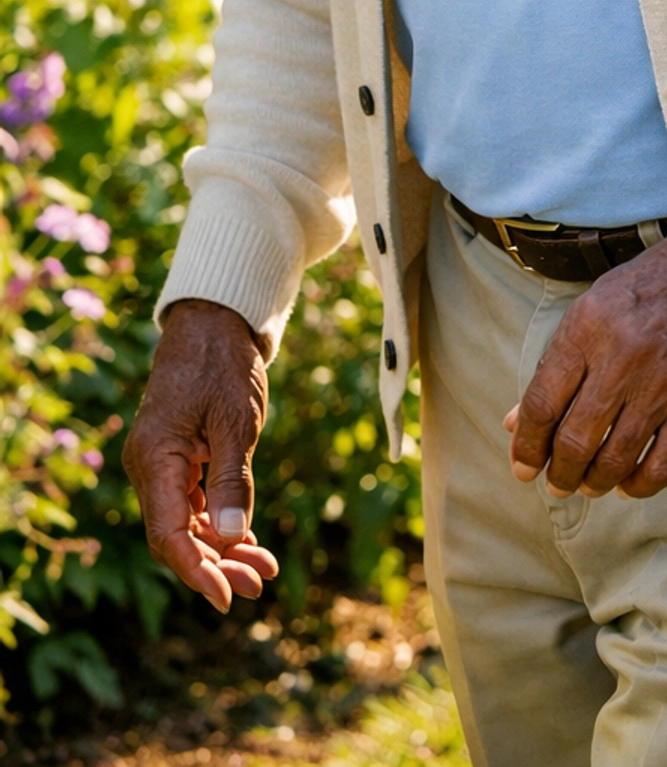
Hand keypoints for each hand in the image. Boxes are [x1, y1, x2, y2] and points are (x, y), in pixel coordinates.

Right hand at [123, 299, 277, 612]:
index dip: (196, 571)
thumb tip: (228, 540)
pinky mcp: (179, 459)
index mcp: (154, 459)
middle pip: (177, 536)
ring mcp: (162, 465)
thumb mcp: (236, 422)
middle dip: (216, 565)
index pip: (168, 534)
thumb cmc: (223, 364)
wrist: (214, 323)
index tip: (226, 598)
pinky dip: (218, 524)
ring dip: (221, 550)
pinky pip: (193, 505)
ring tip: (262, 570)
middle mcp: (150, 468)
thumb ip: (231, 481)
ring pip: (187, 524)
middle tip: (258, 584)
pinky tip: (248, 543)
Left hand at [505, 230, 666, 500]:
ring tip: (588, 485)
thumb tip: (515, 423)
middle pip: (575, 440)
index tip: (523, 468)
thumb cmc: (650, 288)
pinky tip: (628, 484)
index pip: (542, 404)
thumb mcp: (593, 307)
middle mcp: (623, 357)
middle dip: (559, 473)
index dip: (527, 446)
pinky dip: (640, 485)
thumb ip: (556, 365)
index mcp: (589, 326)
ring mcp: (664, 384)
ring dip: (594, 482)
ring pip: (615, 460)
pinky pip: (662, 466)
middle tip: (556, 483)